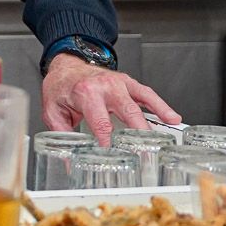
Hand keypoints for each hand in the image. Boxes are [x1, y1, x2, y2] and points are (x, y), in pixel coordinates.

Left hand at [42, 55, 180, 144]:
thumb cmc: (61, 87)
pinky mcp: (127, 82)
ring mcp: (119, 82)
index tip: (116, 157)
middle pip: (127, 112)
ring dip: (157, 119)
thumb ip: (63, 135)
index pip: (101, 123)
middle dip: (138, 135)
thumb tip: (71, 160)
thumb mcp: (53, 111)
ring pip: (141, 101)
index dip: (109, 142)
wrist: (65, 64)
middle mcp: (105, 86)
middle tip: (145, 154)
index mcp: (85, 93)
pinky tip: (172, 118)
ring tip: (167, 136)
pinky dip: (161, 105)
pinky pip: (147, 93)